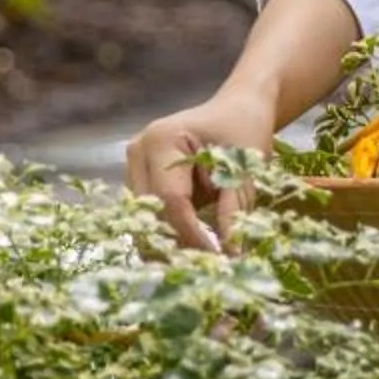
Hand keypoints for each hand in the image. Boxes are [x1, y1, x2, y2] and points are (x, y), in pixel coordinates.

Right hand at [124, 87, 276, 251]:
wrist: (238, 109)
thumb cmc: (244, 129)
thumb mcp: (244, 169)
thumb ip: (234, 211)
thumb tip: (231, 256)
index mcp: (162, 140)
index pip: (171, 200)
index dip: (192, 235)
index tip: (218, 260)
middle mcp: (138, 152)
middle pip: (151, 213)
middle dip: (178, 243)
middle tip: (210, 268)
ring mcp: (134, 166)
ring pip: (146, 219)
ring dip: (171, 241)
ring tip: (203, 259)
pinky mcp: (139, 180)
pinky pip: (150, 215)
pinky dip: (170, 231)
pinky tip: (193, 245)